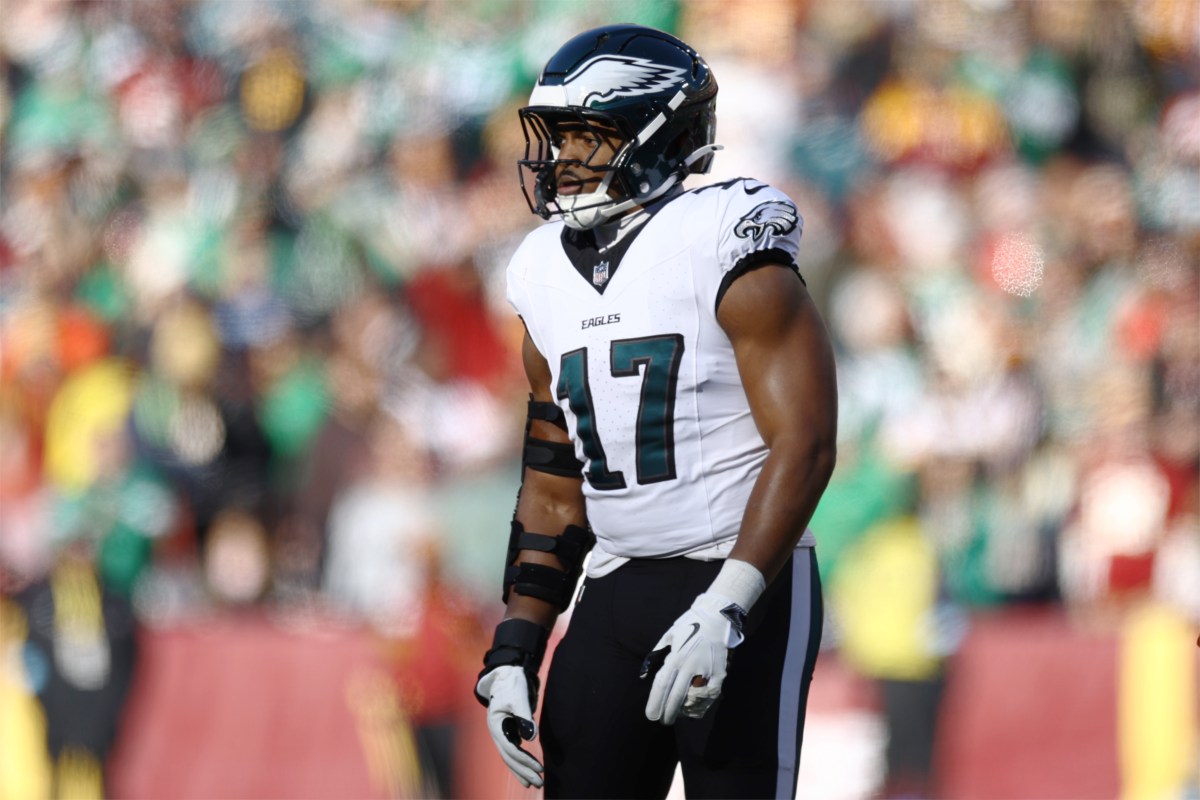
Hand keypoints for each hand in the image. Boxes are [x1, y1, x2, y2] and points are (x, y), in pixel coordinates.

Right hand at [476, 665, 543, 787]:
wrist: (506, 673)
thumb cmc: (511, 683)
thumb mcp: (518, 697)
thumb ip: (524, 717)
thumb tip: (531, 737)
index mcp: (496, 725)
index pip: (511, 750)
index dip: (525, 761)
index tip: (539, 769)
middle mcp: (497, 732)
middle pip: (509, 758)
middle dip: (523, 772)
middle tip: (538, 784)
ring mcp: (502, 732)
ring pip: (510, 756)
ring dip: (521, 770)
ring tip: (532, 783)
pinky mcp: (508, 730)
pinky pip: (513, 750)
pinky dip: (520, 761)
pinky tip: (527, 769)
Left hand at [643, 590, 746, 724]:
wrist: (716, 617)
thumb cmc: (689, 626)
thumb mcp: (668, 636)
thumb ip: (656, 656)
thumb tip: (644, 675)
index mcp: (676, 656)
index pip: (662, 685)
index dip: (655, 703)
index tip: (651, 716)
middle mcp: (690, 665)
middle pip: (676, 696)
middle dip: (668, 712)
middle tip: (663, 721)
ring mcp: (706, 671)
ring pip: (694, 699)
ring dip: (685, 710)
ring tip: (679, 713)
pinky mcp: (720, 673)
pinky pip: (710, 695)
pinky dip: (702, 705)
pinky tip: (694, 709)